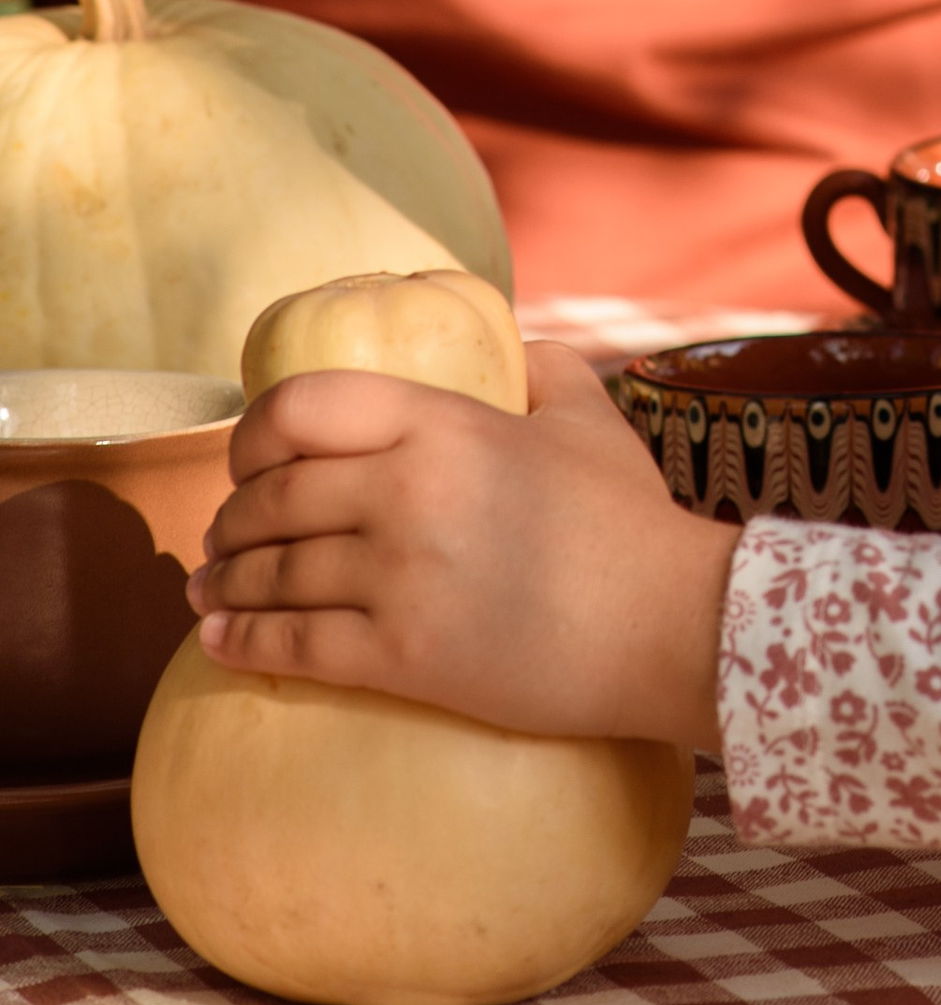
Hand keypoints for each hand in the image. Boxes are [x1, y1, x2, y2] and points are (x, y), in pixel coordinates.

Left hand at [187, 344, 735, 752]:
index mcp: (443, 423)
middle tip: (223, 531)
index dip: (254, 433)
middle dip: (232, 516)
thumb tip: (502, 348)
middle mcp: (408, 490)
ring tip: (208, 586)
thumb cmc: (628, 519)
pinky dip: (244, 641)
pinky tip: (219, 641)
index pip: (303, 406)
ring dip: (225, 580)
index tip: (247, 459)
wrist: (667, 623)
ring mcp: (401, 576)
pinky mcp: (405, 656)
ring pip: (275, 573)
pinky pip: (295, 646)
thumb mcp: (585, 414)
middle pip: (274, 496)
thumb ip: (538, 365)